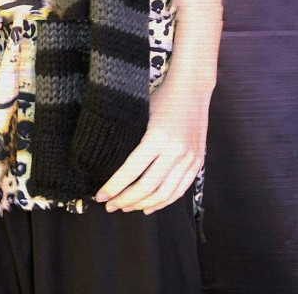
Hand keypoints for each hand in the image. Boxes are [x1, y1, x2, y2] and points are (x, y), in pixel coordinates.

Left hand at [94, 72, 209, 214]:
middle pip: (146, 187)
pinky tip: (148, 207)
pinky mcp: (197, 163)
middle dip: (125, 200)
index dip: (114, 187)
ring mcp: (189, 159)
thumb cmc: (162, 98)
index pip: (131, 171)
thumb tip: (107, 161)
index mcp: (157, 137)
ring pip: (163, 194)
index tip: (100, 196)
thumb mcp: (142, 113)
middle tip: (110, 206)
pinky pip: (179, 190)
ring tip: (126, 207)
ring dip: (142, 204)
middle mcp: (175, 151)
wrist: (192, 88)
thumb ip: (131, 138)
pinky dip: (163, 202)